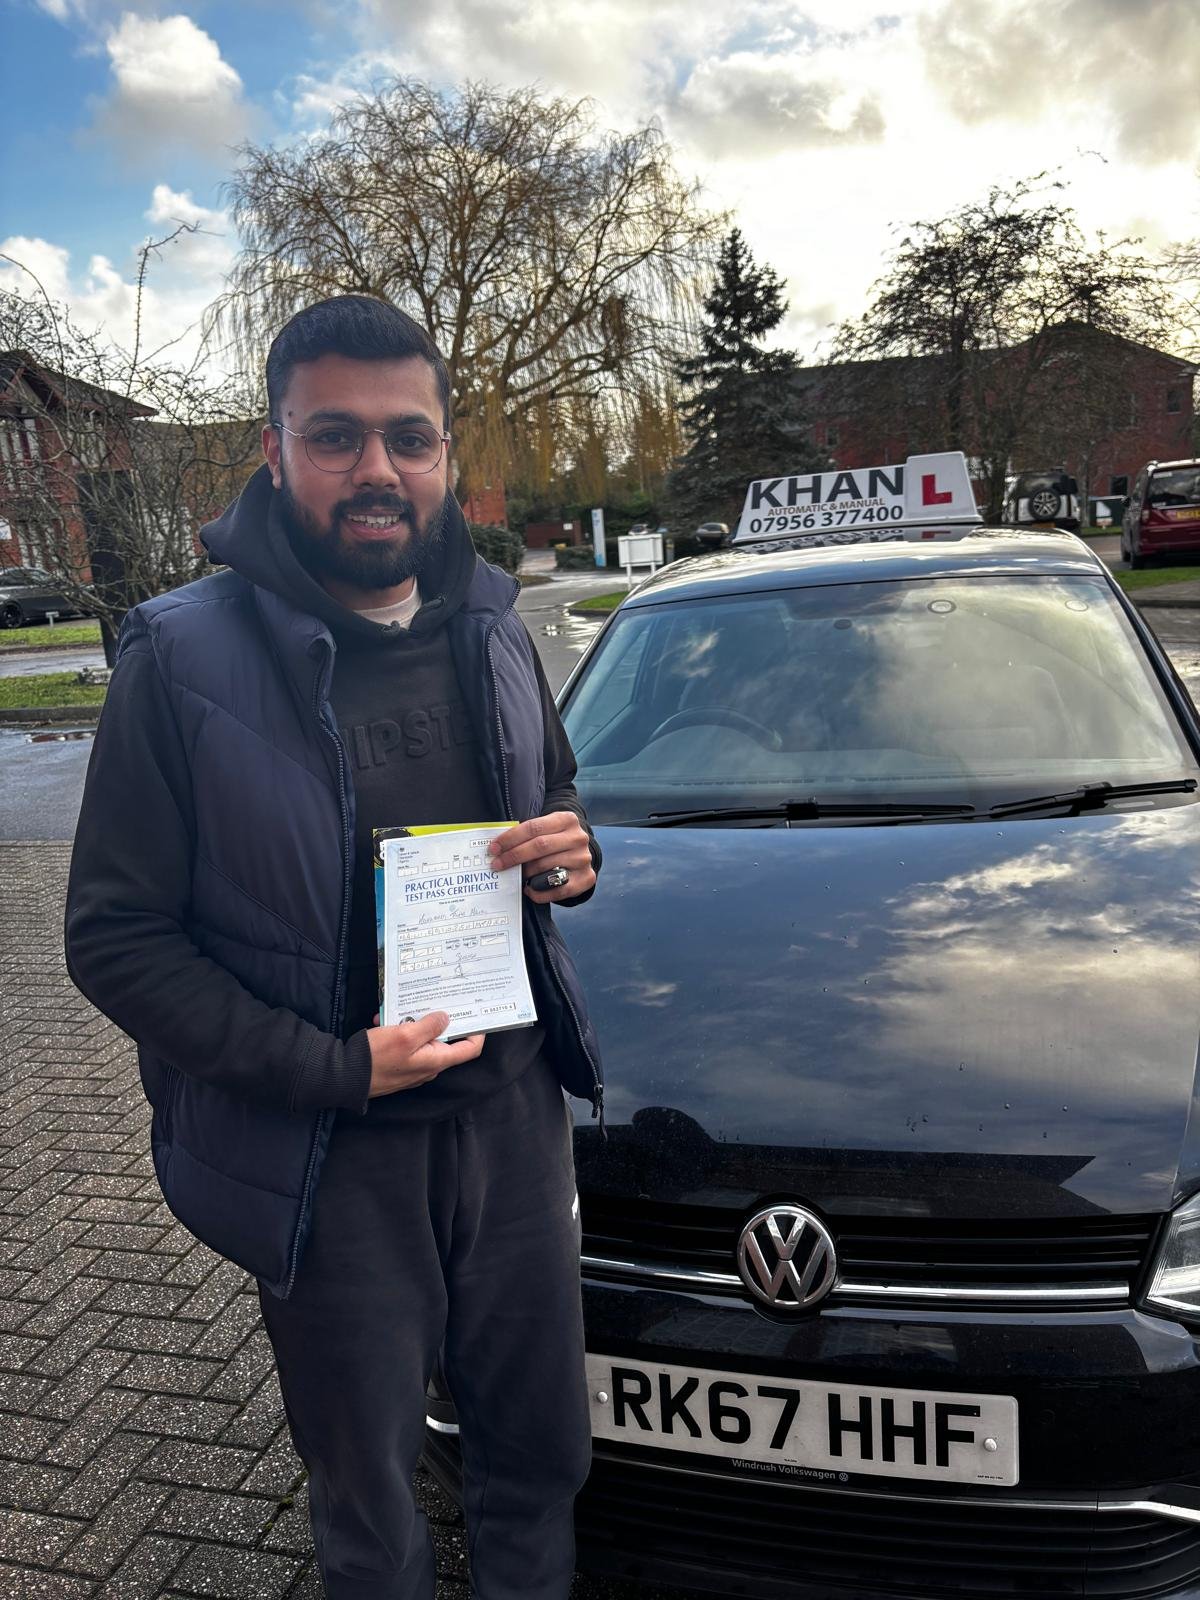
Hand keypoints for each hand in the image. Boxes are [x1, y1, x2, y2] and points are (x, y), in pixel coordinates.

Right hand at [365, 1012, 483, 1097]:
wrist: (344, 1076)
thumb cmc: (376, 1057)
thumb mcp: (405, 1035)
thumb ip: (429, 1026)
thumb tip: (446, 1018)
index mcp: (436, 1060)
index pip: (469, 1049)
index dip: (477, 1031)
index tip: (475, 1012)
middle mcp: (429, 1066)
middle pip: (445, 1040)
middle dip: (436, 1020)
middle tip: (429, 1002)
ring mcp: (413, 1067)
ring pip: (422, 1039)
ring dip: (411, 1023)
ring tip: (395, 1012)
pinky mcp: (399, 1064)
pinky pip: (406, 1044)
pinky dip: (397, 1031)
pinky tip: (382, 1022)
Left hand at [488, 811, 596, 903]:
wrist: (580, 855)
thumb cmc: (555, 841)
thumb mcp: (547, 829)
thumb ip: (528, 835)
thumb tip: (498, 848)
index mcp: (567, 819)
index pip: (533, 827)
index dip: (511, 838)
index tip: (493, 848)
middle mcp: (578, 838)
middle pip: (540, 846)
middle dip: (514, 856)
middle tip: (497, 864)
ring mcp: (583, 859)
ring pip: (546, 867)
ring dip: (525, 873)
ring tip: (514, 876)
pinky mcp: (586, 878)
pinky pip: (558, 889)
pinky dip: (539, 892)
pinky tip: (528, 890)